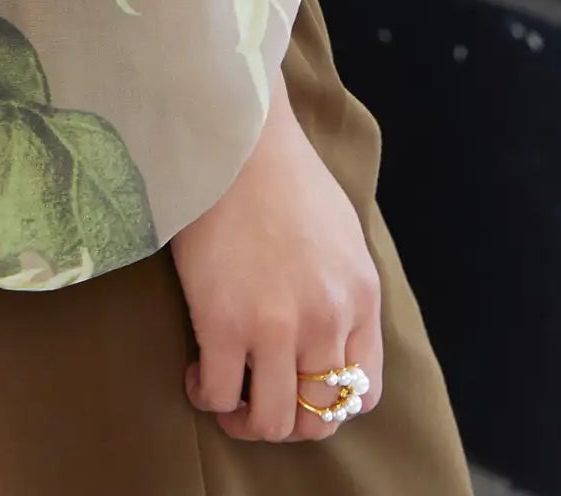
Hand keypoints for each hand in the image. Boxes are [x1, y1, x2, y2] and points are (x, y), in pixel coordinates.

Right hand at [169, 61, 384, 442]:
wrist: (238, 138)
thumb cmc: (284, 176)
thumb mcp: (342, 237)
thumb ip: (344, 293)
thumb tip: (330, 339)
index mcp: (360, 299)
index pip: (362, 393)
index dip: (329, 404)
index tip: (299, 387)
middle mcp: (326, 322)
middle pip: (317, 417)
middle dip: (287, 421)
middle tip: (258, 399)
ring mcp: (274, 327)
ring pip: (270, 421)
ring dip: (246, 420)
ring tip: (226, 393)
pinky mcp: (222, 322)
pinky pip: (219, 395)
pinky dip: (207, 396)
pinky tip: (198, 372)